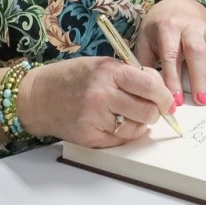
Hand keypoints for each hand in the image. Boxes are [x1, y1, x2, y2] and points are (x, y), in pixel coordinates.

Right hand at [18, 56, 172, 147]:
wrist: (38, 97)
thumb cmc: (71, 77)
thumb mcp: (101, 65)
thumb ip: (129, 75)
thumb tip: (159, 90)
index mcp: (108, 71)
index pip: (150, 85)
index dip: (164, 95)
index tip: (167, 100)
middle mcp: (102, 94)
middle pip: (147, 111)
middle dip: (154, 112)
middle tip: (150, 109)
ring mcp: (95, 118)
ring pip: (136, 128)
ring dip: (139, 124)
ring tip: (128, 115)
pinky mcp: (89, 136)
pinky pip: (120, 140)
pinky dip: (123, 134)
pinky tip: (114, 123)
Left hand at [134, 0, 205, 104]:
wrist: (173, 10)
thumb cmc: (158, 32)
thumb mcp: (145, 43)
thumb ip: (146, 64)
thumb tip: (148, 90)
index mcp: (168, 28)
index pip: (171, 55)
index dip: (173, 79)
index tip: (176, 100)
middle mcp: (189, 25)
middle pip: (196, 50)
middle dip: (199, 76)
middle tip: (201, 100)